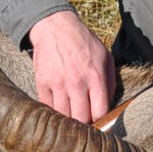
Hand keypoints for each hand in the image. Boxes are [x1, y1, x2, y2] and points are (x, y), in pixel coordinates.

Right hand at [28, 9, 114, 124]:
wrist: (55, 27)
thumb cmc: (83, 43)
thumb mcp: (105, 56)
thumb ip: (110, 82)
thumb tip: (109, 106)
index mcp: (95, 77)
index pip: (100, 112)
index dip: (100, 120)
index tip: (98, 120)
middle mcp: (77, 82)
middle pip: (81, 119)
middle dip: (84, 124)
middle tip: (84, 122)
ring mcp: (58, 84)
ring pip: (63, 117)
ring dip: (68, 120)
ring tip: (71, 118)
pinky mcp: (42, 83)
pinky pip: (47, 107)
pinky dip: (53, 112)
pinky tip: (58, 109)